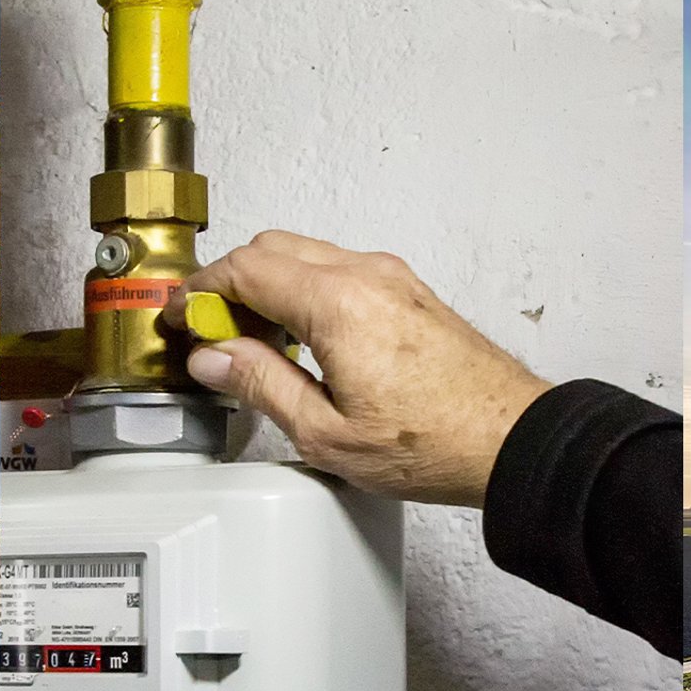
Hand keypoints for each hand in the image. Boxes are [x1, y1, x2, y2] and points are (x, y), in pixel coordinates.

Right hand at [163, 231, 550, 506]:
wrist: (511, 439)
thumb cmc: (434, 442)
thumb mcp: (326, 433)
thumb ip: (260, 384)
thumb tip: (212, 356)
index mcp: (337, 303)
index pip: (244, 269)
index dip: (199, 293)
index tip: (180, 320)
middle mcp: (365, 274)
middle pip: (270, 248)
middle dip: (228, 283)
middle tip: (210, 335)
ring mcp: (390, 277)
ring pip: (304, 254)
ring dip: (267, 286)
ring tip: (254, 345)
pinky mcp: (407, 290)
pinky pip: (337, 269)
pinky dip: (303, 290)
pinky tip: (300, 341)